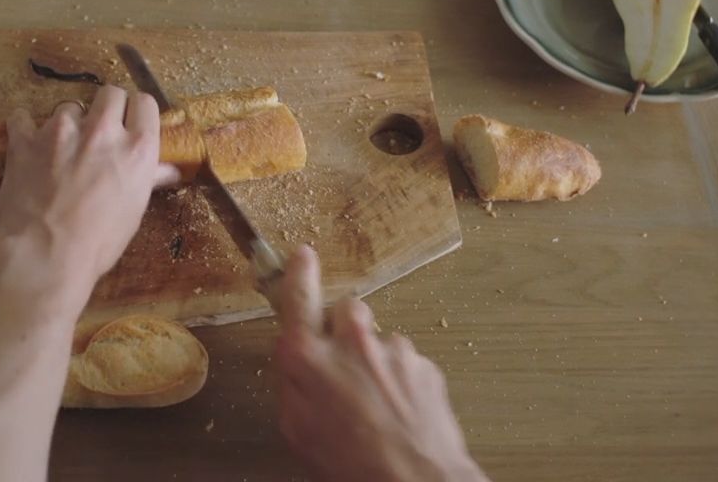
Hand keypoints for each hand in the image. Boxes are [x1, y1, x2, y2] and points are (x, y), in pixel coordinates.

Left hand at [0, 86, 179, 310]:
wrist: (46, 256)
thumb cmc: (99, 242)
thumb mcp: (134, 210)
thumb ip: (149, 178)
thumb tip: (171, 169)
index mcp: (137, 147)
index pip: (145, 102)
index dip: (138, 111)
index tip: (132, 123)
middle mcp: (102, 130)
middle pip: (110, 93)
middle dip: (108, 107)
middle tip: (101, 131)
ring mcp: (61, 131)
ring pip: (69, 106)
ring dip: (69, 123)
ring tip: (63, 149)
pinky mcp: (25, 139)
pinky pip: (24, 117)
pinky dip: (26, 127)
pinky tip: (30, 145)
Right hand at [274, 246, 488, 481]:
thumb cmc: (352, 466)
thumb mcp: (298, 430)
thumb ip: (293, 384)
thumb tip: (297, 363)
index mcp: (309, 358)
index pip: (299, 297)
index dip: (299, 272)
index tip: (302, 256)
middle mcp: (351, 343)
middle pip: (346, 310)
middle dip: (344, 329)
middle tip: (344, 365)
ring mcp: (393, 350)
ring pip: (380, 338)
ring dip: (375, 359)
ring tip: (376, 404)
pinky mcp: (424, 363)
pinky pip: (406, 360)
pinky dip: (401, 379)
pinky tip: (400, 412)